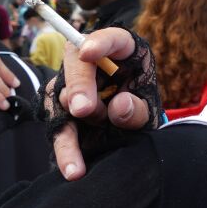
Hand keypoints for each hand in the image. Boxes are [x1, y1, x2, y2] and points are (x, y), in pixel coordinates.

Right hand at [44, 28, 159, 179]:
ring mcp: (73, 83)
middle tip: (83, 109)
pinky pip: (56, 122)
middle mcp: (94, 63)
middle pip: (77, 62)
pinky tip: (73, 168)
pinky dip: (65, 147)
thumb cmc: (143, 111)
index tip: (88, 52)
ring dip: (73, 117)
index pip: (114, 39)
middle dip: (78, 85)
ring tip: (87, 144)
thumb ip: (138, 109)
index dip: (100, 43)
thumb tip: (119, 105)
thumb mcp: (149, 112)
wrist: (131, 133)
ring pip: (61, 93)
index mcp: (125, 53)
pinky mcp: (60, 107)